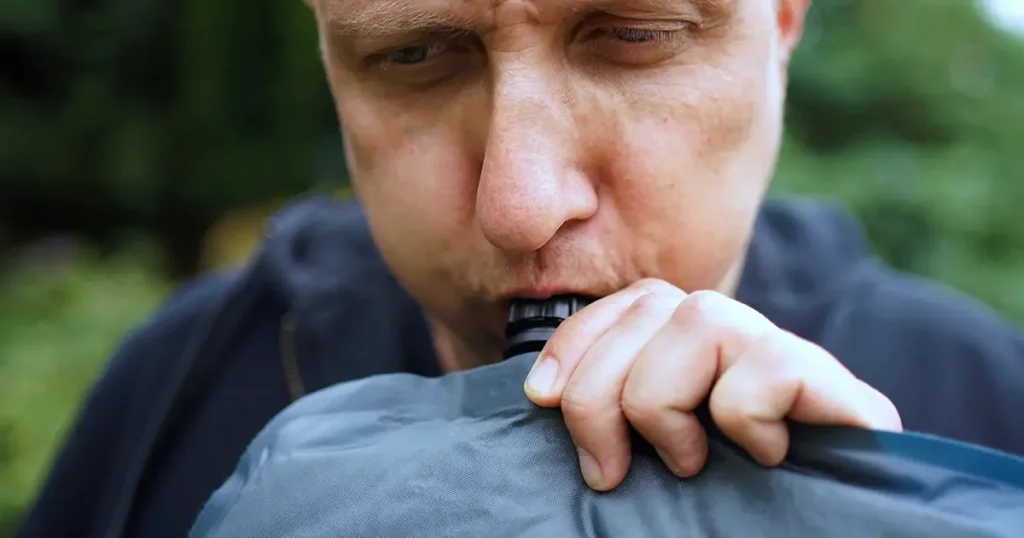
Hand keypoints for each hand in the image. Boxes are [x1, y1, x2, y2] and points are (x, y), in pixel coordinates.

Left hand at [523, 279, 901, 490]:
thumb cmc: (722, 523)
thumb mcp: (647, 466)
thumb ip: (614, 419)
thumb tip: (544, 388)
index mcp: (703, 358)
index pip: (637, 299)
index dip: (578, 338)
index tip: (539, 397)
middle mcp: (750, 347)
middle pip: (657, 302)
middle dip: (599, 388)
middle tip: (606, 472)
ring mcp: (800, 365)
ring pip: (703, 316)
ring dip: (661, 401)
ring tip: (685, 466)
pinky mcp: (849, 398)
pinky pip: (772, 365)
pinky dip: (743, 415)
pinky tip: (760, 459)